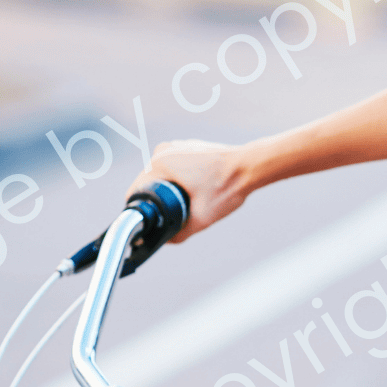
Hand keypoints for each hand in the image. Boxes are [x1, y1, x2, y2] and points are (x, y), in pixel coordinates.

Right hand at [126, 140, 252, 242]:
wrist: (250, 166)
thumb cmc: (227, 188)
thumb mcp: (200, 219)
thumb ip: (178, 234)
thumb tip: (164, 240)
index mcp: (159, 164)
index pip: (136, 192)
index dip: (143, 211)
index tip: (153, 222)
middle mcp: (164, 151)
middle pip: (148, 184)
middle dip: (158, 200)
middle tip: (179, 212)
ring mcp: (176, 146)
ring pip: (162, 176)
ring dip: (170, 190)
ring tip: (192, 199)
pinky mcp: (188, 147)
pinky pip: (175, 168)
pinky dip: (181, 180)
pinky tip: (198, 189)